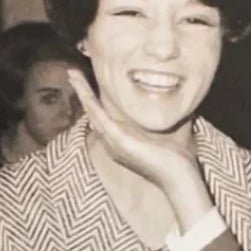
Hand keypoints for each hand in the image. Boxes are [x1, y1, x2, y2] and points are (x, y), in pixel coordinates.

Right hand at [66, 69, 195, 189]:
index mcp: (121, 140)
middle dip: (82, 92)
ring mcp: (114, 142)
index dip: (93, 99)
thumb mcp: (164, 134)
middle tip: (72, 74)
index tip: (88, 83)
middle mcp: (113, 142)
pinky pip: (100, 118)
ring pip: (92, 112)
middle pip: (92, 112)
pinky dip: (91, 103)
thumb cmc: (175, 159)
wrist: (178, 177)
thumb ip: (159, 121)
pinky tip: (84, 90)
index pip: (103, 116)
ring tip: (73, 75)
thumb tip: (169, 102)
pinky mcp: (119, 141)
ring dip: (82, 93)